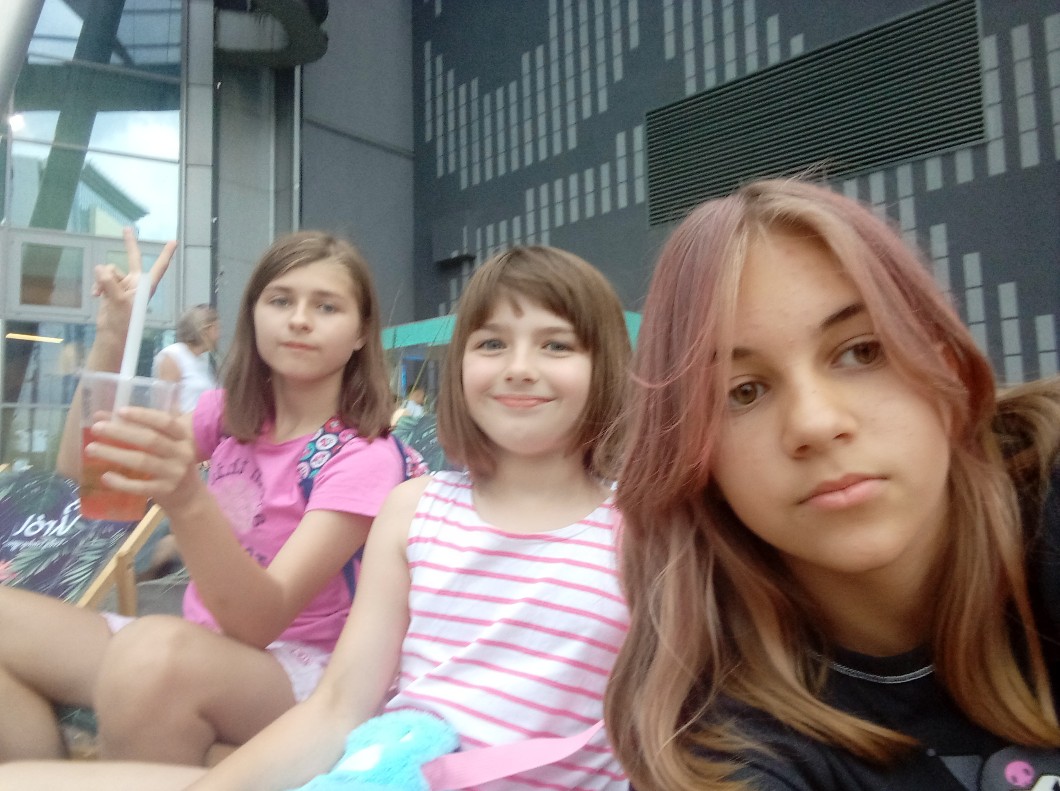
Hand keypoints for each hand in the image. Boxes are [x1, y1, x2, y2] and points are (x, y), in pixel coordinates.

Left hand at [84, 406, 201, 510]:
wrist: (189, 495)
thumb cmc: (171, 461)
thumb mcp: (165, 442)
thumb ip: (138, 427)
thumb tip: (101, 416)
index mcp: (184, 436)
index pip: (165, 422)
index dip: (143, 415)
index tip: (120, 411)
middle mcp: (183, 453)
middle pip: (151, 440)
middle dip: (121, 432)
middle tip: (96, 428)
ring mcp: (174, 473)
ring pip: (142, 461)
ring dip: (115, 454)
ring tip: (91, 449)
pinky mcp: (165, 490)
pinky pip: (140, 486)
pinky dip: (122, 482)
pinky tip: (105, 476)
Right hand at [92, 227, 176, 343]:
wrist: (111, 333)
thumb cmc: (122, 321)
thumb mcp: (118, 301)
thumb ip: (109, 282)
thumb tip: (100, 268)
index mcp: (144, 286)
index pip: (158, 267)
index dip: (165, 254)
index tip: (173, 241)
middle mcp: (136, 283)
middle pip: (133, 258)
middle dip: (129, 244)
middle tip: (127, 228)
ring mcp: (123, 285)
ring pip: (110, 270)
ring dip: (103, 280)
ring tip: (101, 294)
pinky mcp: (111, 289)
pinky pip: (102, 278)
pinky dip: (98, 285)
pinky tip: (96, 295)